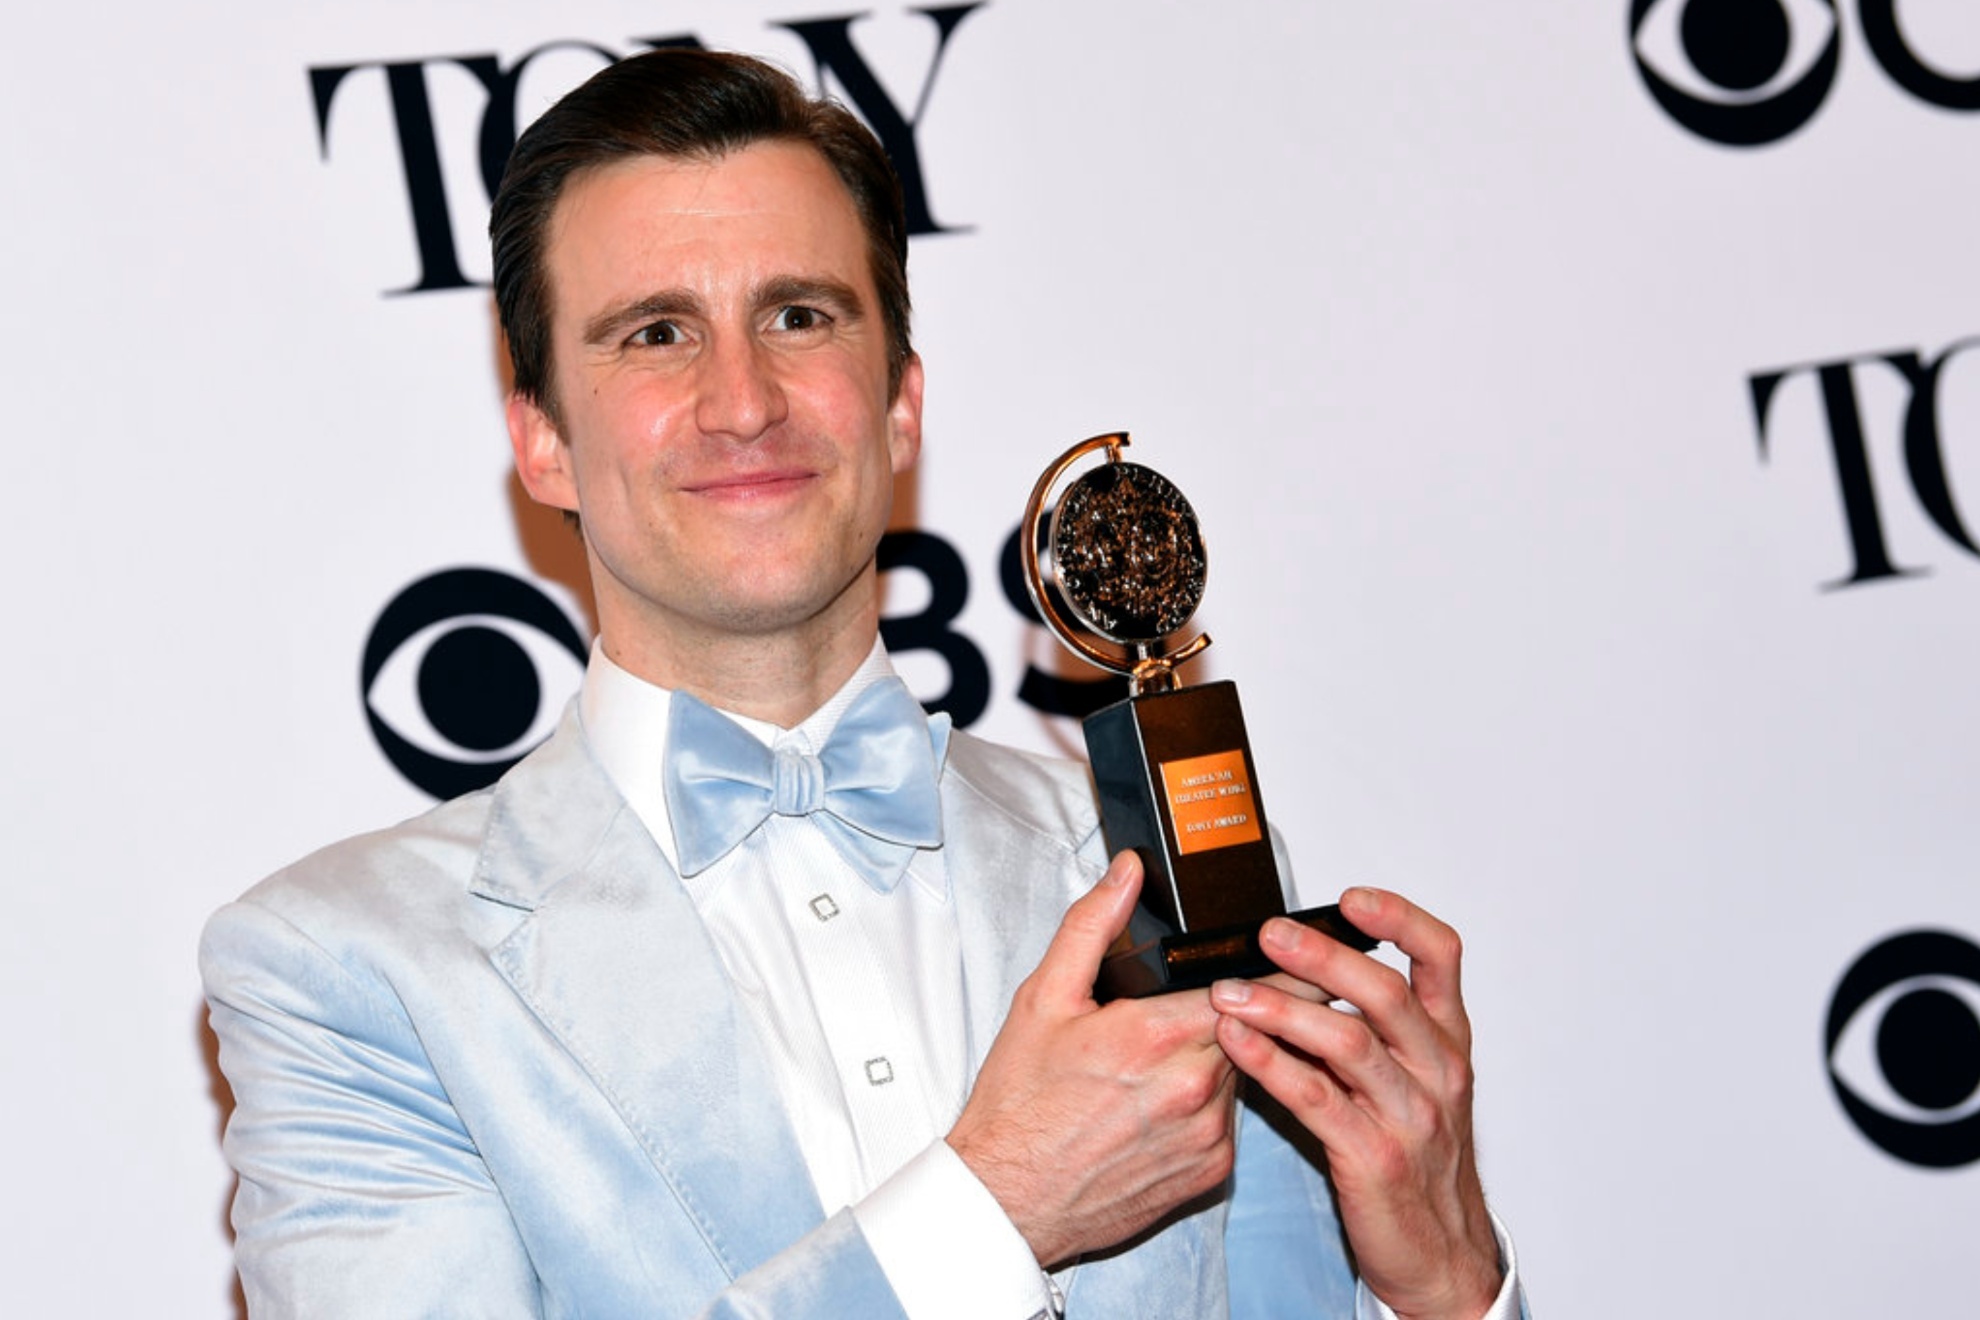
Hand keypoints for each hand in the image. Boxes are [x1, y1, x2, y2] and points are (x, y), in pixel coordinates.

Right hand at [947, 852, 1237, 1269]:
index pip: (1247, 984)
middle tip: (1200, 1003)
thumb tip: (1127, 873)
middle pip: (1249, 1024)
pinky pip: (1231, 1119)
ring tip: (1165, 1057)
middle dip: (1236, 1009)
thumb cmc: (1020, 1103)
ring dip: (1221, 1056)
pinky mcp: (1212, 1172)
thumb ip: (1093, 926)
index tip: (1272, 954)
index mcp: (1156, 1035)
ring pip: (1243, 1070)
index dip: (1259, 967)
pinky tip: (1163, 1103)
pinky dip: (1210, 1104)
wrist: (1009, 1198)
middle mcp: (1194, 1087)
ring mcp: (1208, 1134)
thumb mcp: (1043, 998)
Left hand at [1209, 888, 1501, 1319]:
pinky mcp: (1374, 1157)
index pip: (1441, 956)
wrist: (1438, 1253)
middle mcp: (1436, 1070)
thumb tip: (1306, 965)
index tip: (1349, 899)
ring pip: (1348, 1042)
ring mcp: (1410, 1115)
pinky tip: (1237, 1044)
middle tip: (1267, 933)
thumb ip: (1373, 1024)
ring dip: (1282, 1008)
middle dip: (1322, 955)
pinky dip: (1272, 1064)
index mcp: (1445, 1040)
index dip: (1399, 918)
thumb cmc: (1414, 1158)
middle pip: (1385, 992)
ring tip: (1229, 991)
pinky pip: (1317, 1099)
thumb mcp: (1413, 1079)